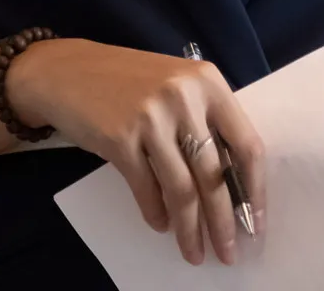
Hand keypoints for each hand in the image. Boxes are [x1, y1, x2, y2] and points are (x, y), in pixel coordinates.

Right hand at [7, 37, 264, 265]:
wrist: (68, 71)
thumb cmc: (130, 82)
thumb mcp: (178, 87)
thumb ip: (206, 122)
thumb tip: (232, 186)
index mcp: (208, 82)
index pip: (245, 145)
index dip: (254, 190)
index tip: (255, 222)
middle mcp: (184, 97)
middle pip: (214, 175)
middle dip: (224, 222)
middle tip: (228, 253)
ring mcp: (151, 118)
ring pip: (181, 189)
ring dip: (190, 229)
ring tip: (194, 252)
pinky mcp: (120, 138)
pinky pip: (146, 189)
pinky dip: (156, 214)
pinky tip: (161, 226)